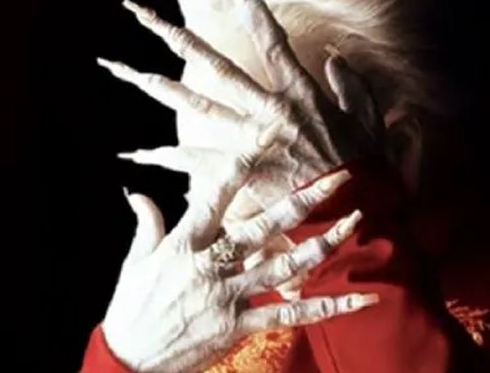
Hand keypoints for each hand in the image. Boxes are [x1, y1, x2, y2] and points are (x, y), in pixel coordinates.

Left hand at [101, 0, 381, 221]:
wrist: (357, 210)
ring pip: (198, 106)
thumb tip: (335, 58)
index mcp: (298, 90)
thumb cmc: (365, 165)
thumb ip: (351, 85)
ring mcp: (251, 138)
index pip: (267, 34)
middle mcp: (268, 108)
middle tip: (142, 14)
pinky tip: (134, 154)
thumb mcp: (368, 117)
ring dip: (161, 88)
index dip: (244, 2)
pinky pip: (195, 162)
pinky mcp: (241, 170)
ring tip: (128, 72)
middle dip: (178, 37)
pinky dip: (164, 159)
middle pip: (215, 65)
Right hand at [101, 169, 374, 371]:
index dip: (240, 166)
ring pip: (284, 266)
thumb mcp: (135, 262)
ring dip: (323, 244)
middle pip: (263, 226)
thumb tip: (138, 194)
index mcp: (183, 244)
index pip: (215, 197)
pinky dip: (327, 308)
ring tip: (354, 224)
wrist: (130, 361)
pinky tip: (359, 300)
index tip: (264, 139)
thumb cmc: (131, 308)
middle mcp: (209, 266)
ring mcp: (226, 297)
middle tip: (336, 177)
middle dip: (302, 199)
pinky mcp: (238, 326)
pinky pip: (289, 314)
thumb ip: (146, 225)